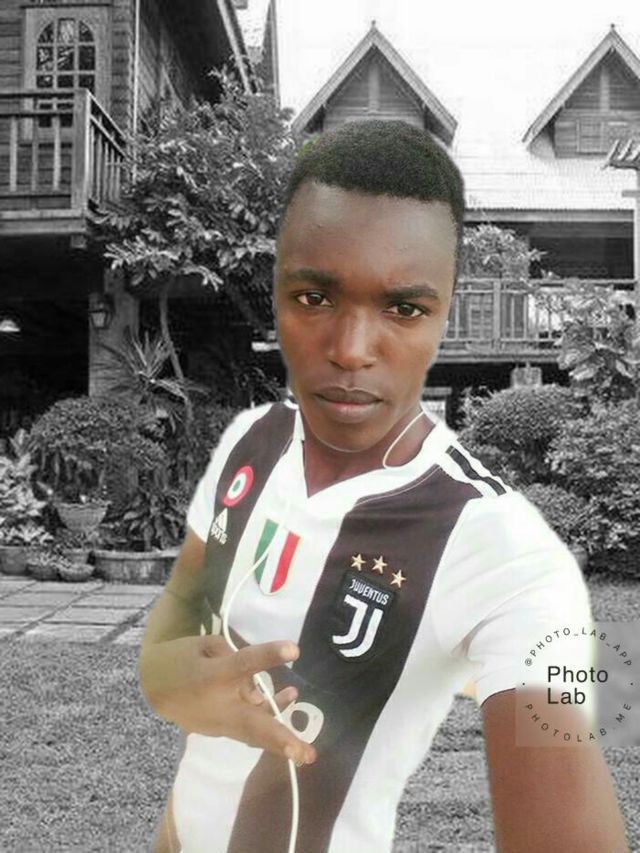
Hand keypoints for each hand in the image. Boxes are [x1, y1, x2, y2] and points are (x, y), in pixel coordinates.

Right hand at [139, 634, 316, 764]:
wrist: (151, 687)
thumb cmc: (181, 659)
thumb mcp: (206, 645)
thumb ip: (235, 658)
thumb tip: (258, 685)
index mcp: (213, 675)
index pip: (244, 664)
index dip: (269, 656)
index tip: (294, 649)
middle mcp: (219, 704)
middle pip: (252, 723)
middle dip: (279, 739)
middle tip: (304, 754)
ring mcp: (219, 723)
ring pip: (253, 735)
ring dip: (279, 744)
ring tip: (306, 753)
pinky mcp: (220, 731)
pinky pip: (248, 730)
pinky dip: (268, 723)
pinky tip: (288, 700)